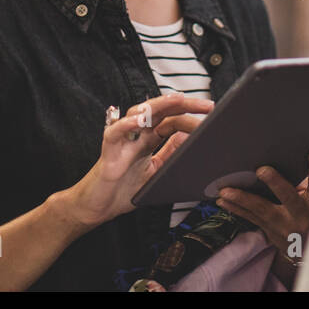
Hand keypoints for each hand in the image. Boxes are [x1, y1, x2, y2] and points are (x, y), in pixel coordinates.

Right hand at [65, 93, 212, 227]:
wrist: (98, 208)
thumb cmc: (122, 190)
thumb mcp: (155, 171)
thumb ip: (169, 154)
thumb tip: (188, 137)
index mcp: (147, 140)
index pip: (170, 119)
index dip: (189, 115)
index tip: (210, 114)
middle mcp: (135, 136)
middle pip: (159, 111)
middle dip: (182, 104)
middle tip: (206, 105)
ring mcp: (122, 141)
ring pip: (137, 114)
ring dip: (157, 105)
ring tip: (177, 100)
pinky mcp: (108, 152)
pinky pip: (114, 133)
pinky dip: (125, 124)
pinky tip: (139, 121)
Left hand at [215, 148, 308, 286]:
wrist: (308, 251)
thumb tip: (295, 157)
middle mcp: (300, 215)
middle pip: (288, 197)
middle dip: (275, 183)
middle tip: (261, 170)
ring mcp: (284, 226)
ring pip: (262, 210)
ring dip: (242, 199)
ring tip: (225, 191)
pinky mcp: (270, 232)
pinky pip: (251, 218)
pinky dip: (235, 209)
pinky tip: (222, 200)